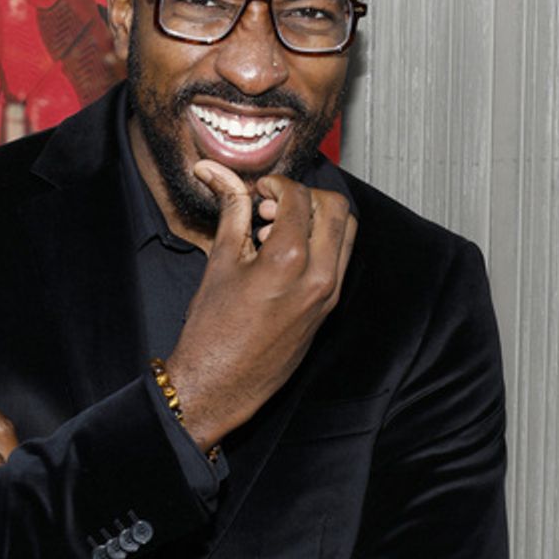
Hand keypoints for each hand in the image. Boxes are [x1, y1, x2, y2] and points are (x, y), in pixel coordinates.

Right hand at [166, 162, 355, 452]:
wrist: (220, 385)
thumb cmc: (212, 332)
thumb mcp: (220, 261)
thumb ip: (230, 210)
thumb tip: (216, 173)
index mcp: (289, 261)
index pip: (299, 198)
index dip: (276, 184)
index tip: (257, 191)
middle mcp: (319, 277)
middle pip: (336, 207)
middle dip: (304, 196)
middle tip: (271, 206)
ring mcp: (329, 295)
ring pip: (346, 232)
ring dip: (317, 218)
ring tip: (277, 230)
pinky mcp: (329, 308)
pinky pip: (340, 259)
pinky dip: (320, 243)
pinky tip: (283, 253)